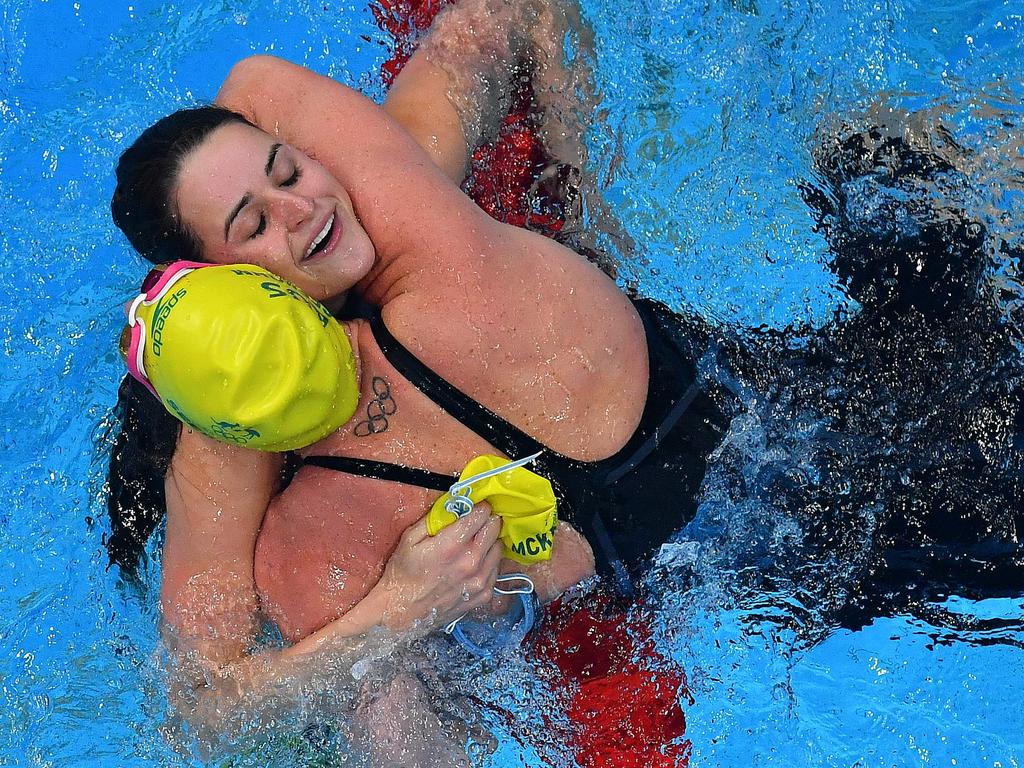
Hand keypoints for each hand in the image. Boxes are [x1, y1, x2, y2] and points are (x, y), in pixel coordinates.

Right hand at [373, 503, 502, 632]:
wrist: (401, 612)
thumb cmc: (402, 575)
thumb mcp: (410, 539)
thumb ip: (434, 519)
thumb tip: (454, 505)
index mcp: (452, 545)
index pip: (481, 515)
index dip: (480, 507)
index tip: (476, 506)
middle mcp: (470, 562)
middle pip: (494, 528)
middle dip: (488, 520)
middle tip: (478, 521)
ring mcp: (479, 580)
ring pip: (499, 548)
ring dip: (490, 541)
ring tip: (476, 543)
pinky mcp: (483, 594)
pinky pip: (496, 569)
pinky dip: (490, 561)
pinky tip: (475, 562)